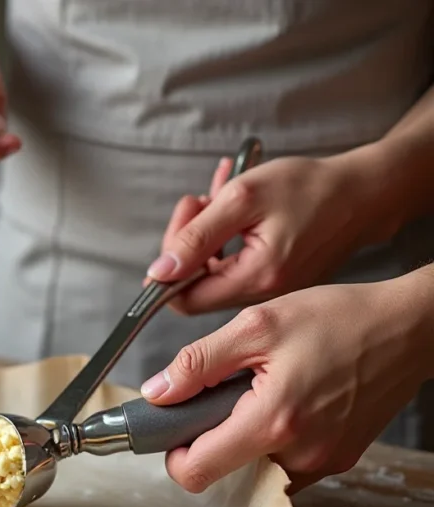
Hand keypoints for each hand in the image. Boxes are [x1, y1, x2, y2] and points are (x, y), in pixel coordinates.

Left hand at [139, 268, 433, 493]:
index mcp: (273, 423)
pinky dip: (272, 442)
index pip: (196, 473)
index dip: (174, 454)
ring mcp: (322, 464)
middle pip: (224, 472)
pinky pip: (284, 465)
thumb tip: (157, 393)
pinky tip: (285, 404)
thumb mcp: (256, 326)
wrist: (410, 329)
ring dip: (244, 440)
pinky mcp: (337, 462)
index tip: (175, 427)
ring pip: (253, 470)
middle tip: (221, 397)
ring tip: (261, 393)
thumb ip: (198, 363)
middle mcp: (299, 456)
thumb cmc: (339, 319)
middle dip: (211, 440)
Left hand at [147, 148, 394, 313]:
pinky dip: (224, 232)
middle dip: (187, 240)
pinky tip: (232, 203)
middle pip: (194, 284)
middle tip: (198, 201)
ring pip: (212, 269)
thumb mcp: (242, 199)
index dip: (169, 268)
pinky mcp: (273, 280)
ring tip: (218, 195)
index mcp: (253, 280)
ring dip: (204, 230)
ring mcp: (268, 290)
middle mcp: (260, 295)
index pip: (183, 300)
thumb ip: (195, 237)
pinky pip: (232, 261)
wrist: (364, 192)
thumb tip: (159, 271)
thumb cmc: (310, 188)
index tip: (181, 227)